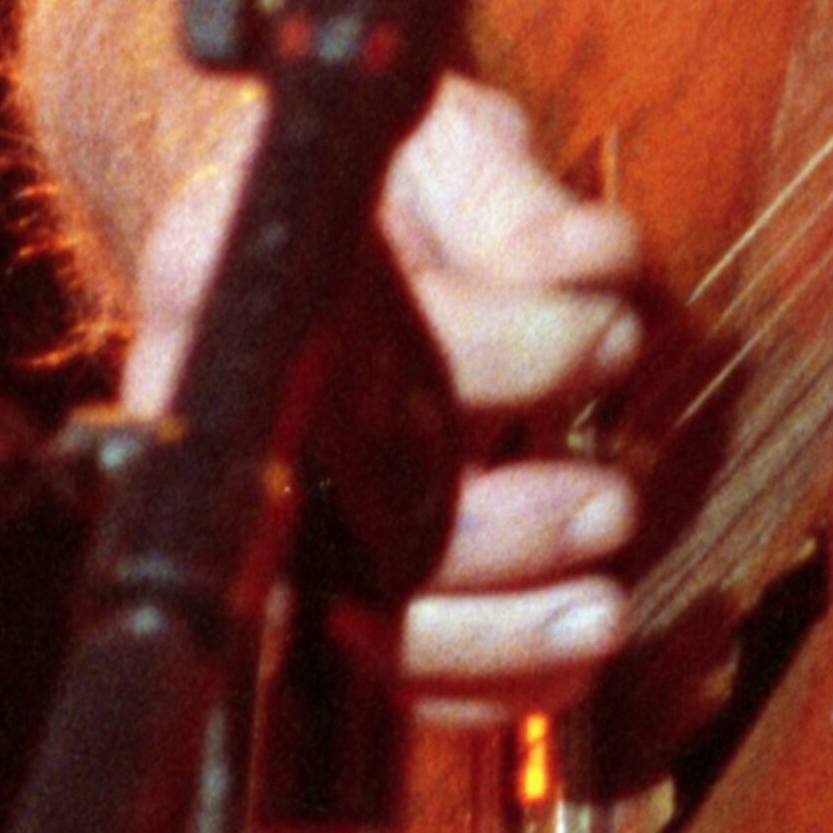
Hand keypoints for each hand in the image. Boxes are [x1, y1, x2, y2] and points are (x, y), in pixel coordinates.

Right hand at [124, 70, 646, 701]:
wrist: (319, 220)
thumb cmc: (384, 184)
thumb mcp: (442, 149)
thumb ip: (512, 201)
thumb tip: (588, 262)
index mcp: (225, 280)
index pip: (363, 342)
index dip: (502, 351)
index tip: (607, 330)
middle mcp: (222, 411)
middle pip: (336, 526)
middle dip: (496, 535)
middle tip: (611, 504)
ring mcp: (262, 509)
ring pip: (348, 627)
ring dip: (494, 635)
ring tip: (603, 608)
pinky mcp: (320, 574)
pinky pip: (382, 669)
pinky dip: (485, 683)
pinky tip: (571, 659)